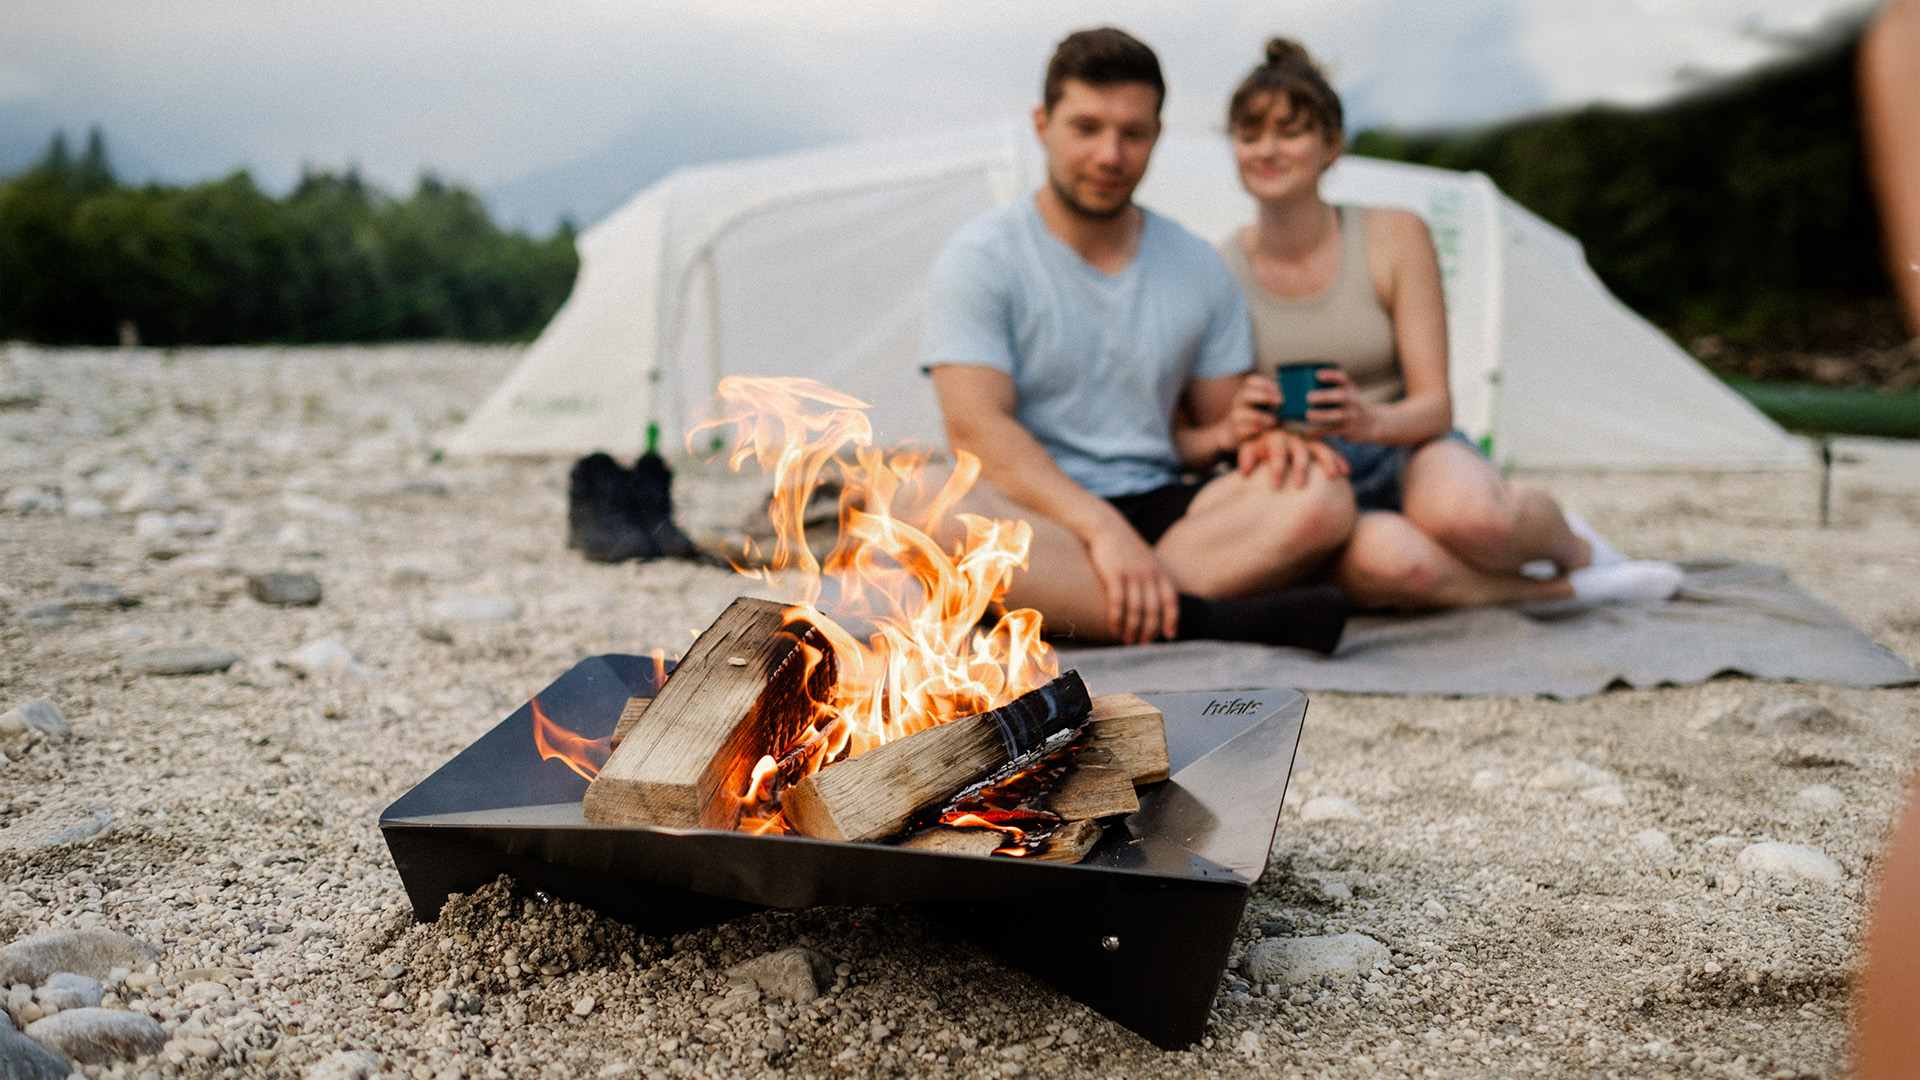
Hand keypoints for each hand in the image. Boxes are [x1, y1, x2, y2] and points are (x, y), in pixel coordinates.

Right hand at [1083, 519, 1179, 643]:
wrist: (1107, 527)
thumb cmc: (1126, 548)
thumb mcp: (1147, 560)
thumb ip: (1155, 579)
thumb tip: (1158, 603)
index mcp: (1160, 572)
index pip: (1171, 601)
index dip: (1172, 620)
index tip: (1169, 636)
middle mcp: (1149, 574)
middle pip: (1154, 609)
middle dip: (1150, 630)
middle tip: (1143, 645)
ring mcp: (1133, 574)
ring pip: (1137, 608)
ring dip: (1133, 628)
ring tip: (1128, 641)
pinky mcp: (1115, 574)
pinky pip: (1118, 601)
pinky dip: (1117, 617)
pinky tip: (1114, 628)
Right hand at [1220, 374, 1280, 451]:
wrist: (1235, 432)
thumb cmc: (1256, 415)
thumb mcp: (1262, 404)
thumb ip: (1274, 399)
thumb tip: (1294, 398)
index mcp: (1246, 392)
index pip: (1252, 381)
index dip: (1266, 384)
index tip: (1279, 389)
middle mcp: (1238, 402)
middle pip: (1247, 394)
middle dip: (1265, 396)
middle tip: (1280, 402)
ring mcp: (1236, 416)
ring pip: (1250, 415)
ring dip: (1266, 417)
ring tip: (1276, 421)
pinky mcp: (1237, 431)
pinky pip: (1248, 430)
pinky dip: (1260, 429)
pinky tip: (1267, 430)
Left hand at [1237, 428, 1349, 487]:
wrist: (1267, 433)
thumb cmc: (1256, 447)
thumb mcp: (1249, 448)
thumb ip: (1246, 457)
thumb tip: (1244, 470)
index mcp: (1274, 436)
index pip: (1277, 450)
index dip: (1277, 467)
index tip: (1276, 486)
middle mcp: (1293, 436)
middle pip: (1300, 450)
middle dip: (1301, 467)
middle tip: (1301, 486)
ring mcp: (1308, 440)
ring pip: (1319, 448)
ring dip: (1327, 461)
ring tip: (1333, 476)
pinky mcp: (1317, 444)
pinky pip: (1331, 451)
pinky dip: (1338, 460)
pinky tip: (1346, 472)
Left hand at [1304, 367, 1375, 440]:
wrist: (1368, 424)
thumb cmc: (1345, 405)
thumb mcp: (1343, 394)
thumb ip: (1326, 389)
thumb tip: (1290, 384)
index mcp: (1349, 389)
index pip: (1342, 378)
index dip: (1331, 375)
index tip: (1317, 375)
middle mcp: (1352, 400)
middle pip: (1341, 396)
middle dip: (1325, 396)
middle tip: (1308, 397)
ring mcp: (1351, 415)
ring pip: (1338, 415)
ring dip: (1323, 415)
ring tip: (1308, 415)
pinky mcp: (1348, 429)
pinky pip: (1334, 431)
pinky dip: (1321, 432)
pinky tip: (1308, 432)